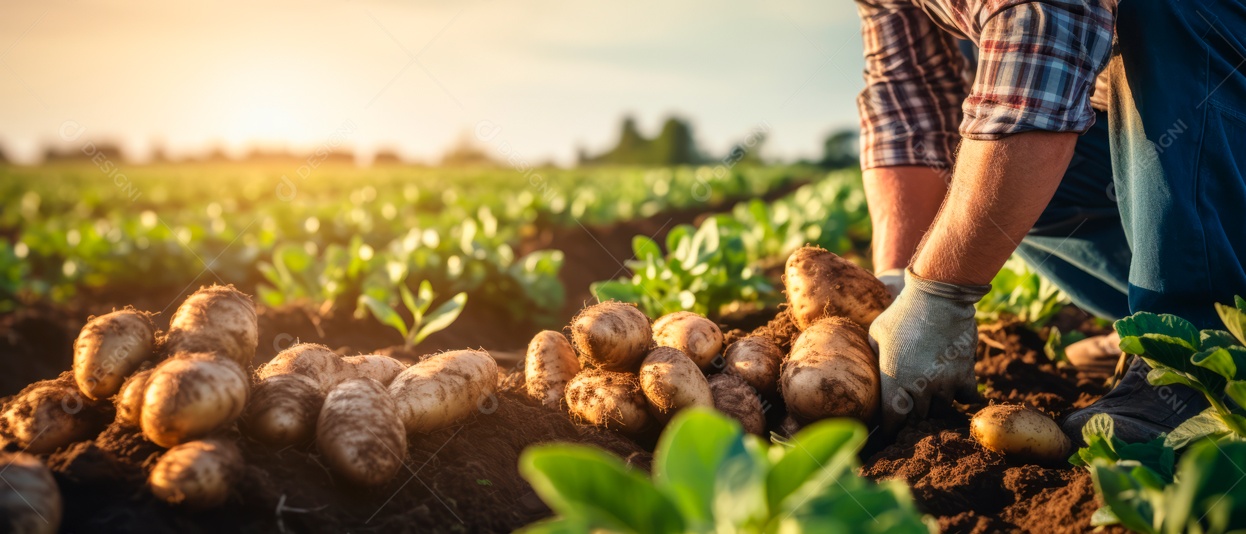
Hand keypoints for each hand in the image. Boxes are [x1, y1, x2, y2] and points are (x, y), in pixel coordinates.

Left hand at [869, 269, 988, 433]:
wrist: (938, 297)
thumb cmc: (902, 312)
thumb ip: (877, 357)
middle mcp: (920, 387)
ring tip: (932, 395)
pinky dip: (961, 396)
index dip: (890, 428)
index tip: (889, 429)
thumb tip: (876, 370)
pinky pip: (966, 398)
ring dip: (935, 405)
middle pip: (918, 418)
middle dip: (912, 416)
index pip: (892, 420)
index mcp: (895, 380)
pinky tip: (956, 389)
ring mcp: (945, 383)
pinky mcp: (966, 374)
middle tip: (911, 408)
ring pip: (941, 410)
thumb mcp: (876, 334)